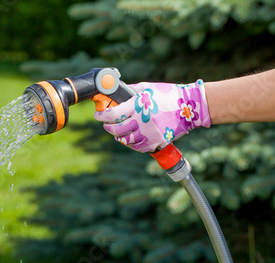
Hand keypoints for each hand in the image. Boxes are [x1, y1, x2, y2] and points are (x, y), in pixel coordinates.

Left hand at [94, 80, 210, 152]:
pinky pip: (137, 148)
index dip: (101, 115)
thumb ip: (128, 91)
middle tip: (106, 123)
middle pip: (116, 130)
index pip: (113, 115)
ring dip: (118, 136)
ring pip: (125, 141)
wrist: (191, 106)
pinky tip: (130, 138)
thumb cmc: (167, 94)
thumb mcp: (146, 88)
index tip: (98, 114)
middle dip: (107, 127)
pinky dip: (130, 144)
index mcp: (139, 105)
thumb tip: (111, 93)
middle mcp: (143, 121)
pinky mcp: (157, 142)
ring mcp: (150, 134)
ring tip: (118, 131)